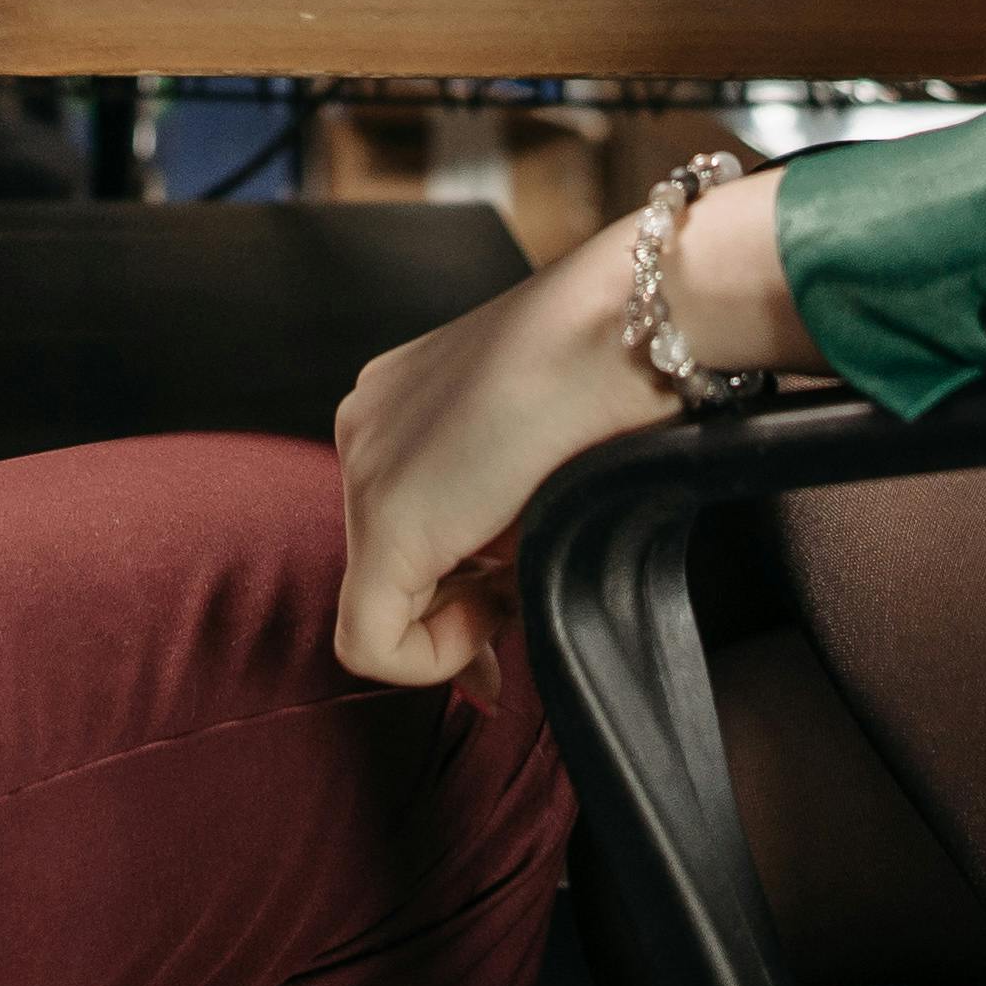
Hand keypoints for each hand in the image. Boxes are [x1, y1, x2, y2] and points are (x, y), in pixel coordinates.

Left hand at [335, 166, 804, 686]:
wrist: (621, 329)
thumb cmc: (613, 378)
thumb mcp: (536, 455)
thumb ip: (498, 517)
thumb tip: (496, 602)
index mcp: (400, 401)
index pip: (399, 519)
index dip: (448, 587)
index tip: (507, 602)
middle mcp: (363, 428)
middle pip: (386, 562)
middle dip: (454, 605)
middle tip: (518, 605)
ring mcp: (363, 468)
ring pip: (376, 599)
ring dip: (455, 616)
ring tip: (521, 577)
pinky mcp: (385, 521)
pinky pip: (367, 638)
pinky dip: (432, 657)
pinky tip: (496, 613)